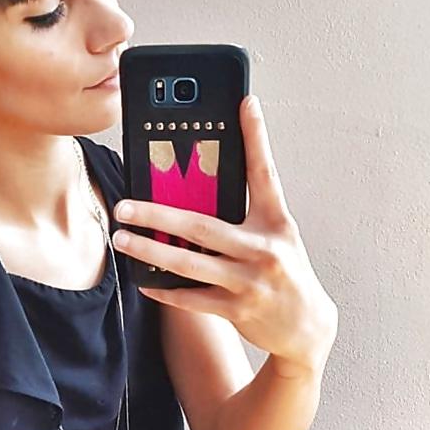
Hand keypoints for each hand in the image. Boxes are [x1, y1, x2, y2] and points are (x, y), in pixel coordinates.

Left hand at [111, 94, 337, 374]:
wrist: (307, 327)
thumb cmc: (285, 273)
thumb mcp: (277, 236)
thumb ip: (246, 213)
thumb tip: (201, 189)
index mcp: (276, 223)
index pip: (265, 173)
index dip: (256, 136)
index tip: (245, 103)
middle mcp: (264, 249)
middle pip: (202, 225)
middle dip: (158, 213)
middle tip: (125, 205)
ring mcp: (250, 282)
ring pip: (189, 264)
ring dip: (150, 251)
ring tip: (122, 239)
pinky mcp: (238, 310)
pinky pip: (192, 297)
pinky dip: (165, 289)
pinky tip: (143, 279)